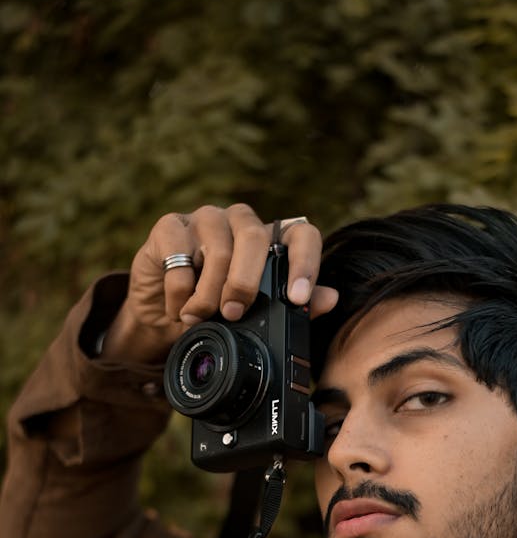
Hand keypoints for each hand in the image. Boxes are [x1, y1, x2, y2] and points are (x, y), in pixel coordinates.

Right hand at [102, 204, 338, 363]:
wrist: (164, 315)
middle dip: (245, 281)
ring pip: (218, 247)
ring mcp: (205, 219)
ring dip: (208, 293)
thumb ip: (293, 307)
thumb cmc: (216, 310)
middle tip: (233, 313)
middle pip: (255, 236)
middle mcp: (241, 222)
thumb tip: (331, 298)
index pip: (301, 234)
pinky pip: (179, 255)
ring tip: (199, 318)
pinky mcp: (170, 226)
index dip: (304, 262)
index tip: (298, 298)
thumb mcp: (256, 316)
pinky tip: (178, 308)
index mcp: (271, 240)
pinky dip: (180, 291)